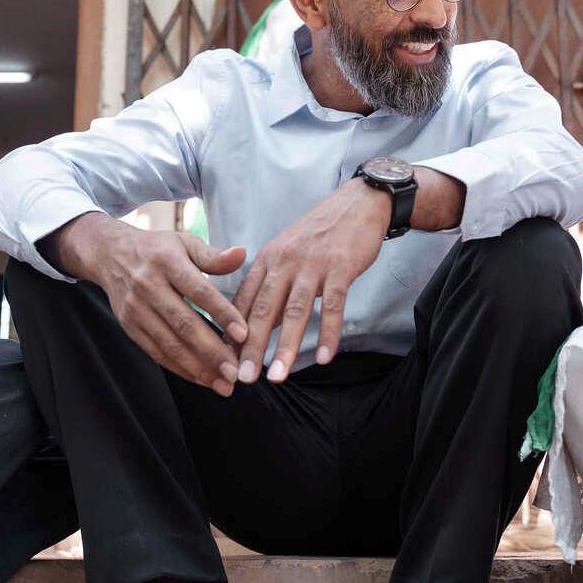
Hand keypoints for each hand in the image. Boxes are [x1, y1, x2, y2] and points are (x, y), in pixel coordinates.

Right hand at [69, 217, 248, 393]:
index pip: (199, 291)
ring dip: (198, 368)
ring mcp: (136, 309)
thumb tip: (241, 254)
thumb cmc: (157, 249)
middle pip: (183, 324)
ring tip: (223, 384)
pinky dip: (180, 368)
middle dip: (211, 351)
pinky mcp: (129, 326)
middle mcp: (148, 286)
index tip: (243, 333)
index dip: (222, 313)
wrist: (109, 255)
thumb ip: (213, 255)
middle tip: (235, 371)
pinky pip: (157, 352)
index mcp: (167, 262)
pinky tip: (202, 379)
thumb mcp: (184, 242)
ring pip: (170, 344)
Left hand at [232, 180, 389, 382]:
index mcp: (267, 259)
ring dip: (284, 347)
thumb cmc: (320, 234)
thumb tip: (260, 324)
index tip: (224, 360)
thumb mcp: (288, 253)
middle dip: (251, 347)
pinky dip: (327, 333)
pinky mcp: (340, 267)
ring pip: (294, 311)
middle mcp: (284, 261)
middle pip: (264, 309)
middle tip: (243, 378)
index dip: (233, 333)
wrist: (357, 204)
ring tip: (276, 377)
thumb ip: (273, 286)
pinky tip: (322, 357)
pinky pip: (333, 305)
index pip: (244, 301)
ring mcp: (312, 264)